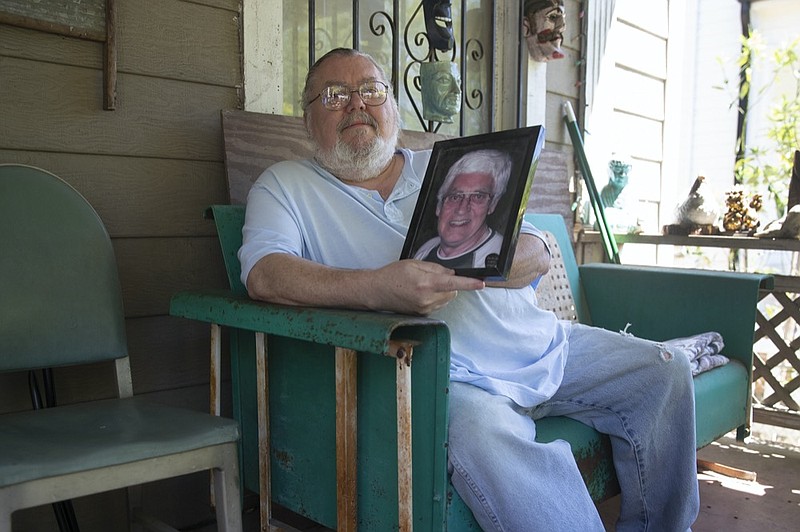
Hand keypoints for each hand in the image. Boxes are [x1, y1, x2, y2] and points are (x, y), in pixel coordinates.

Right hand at [368, 260, 484, 314]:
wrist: (376, 292)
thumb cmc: (392, 275)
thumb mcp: (413, 264)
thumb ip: (435, 268)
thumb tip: (450, 274)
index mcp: (425, 283)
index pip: (453, 284)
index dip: (469, 284)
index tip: (481, 284)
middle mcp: (427, 299)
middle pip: (452, 292)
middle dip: (449, 285)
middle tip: (432, 277)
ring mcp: (425, 308)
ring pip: (446, 299)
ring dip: (442, 292)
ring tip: (422, 285)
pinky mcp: (422, 314)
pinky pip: (437, 304)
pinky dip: (435, 298)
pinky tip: (419, 293)